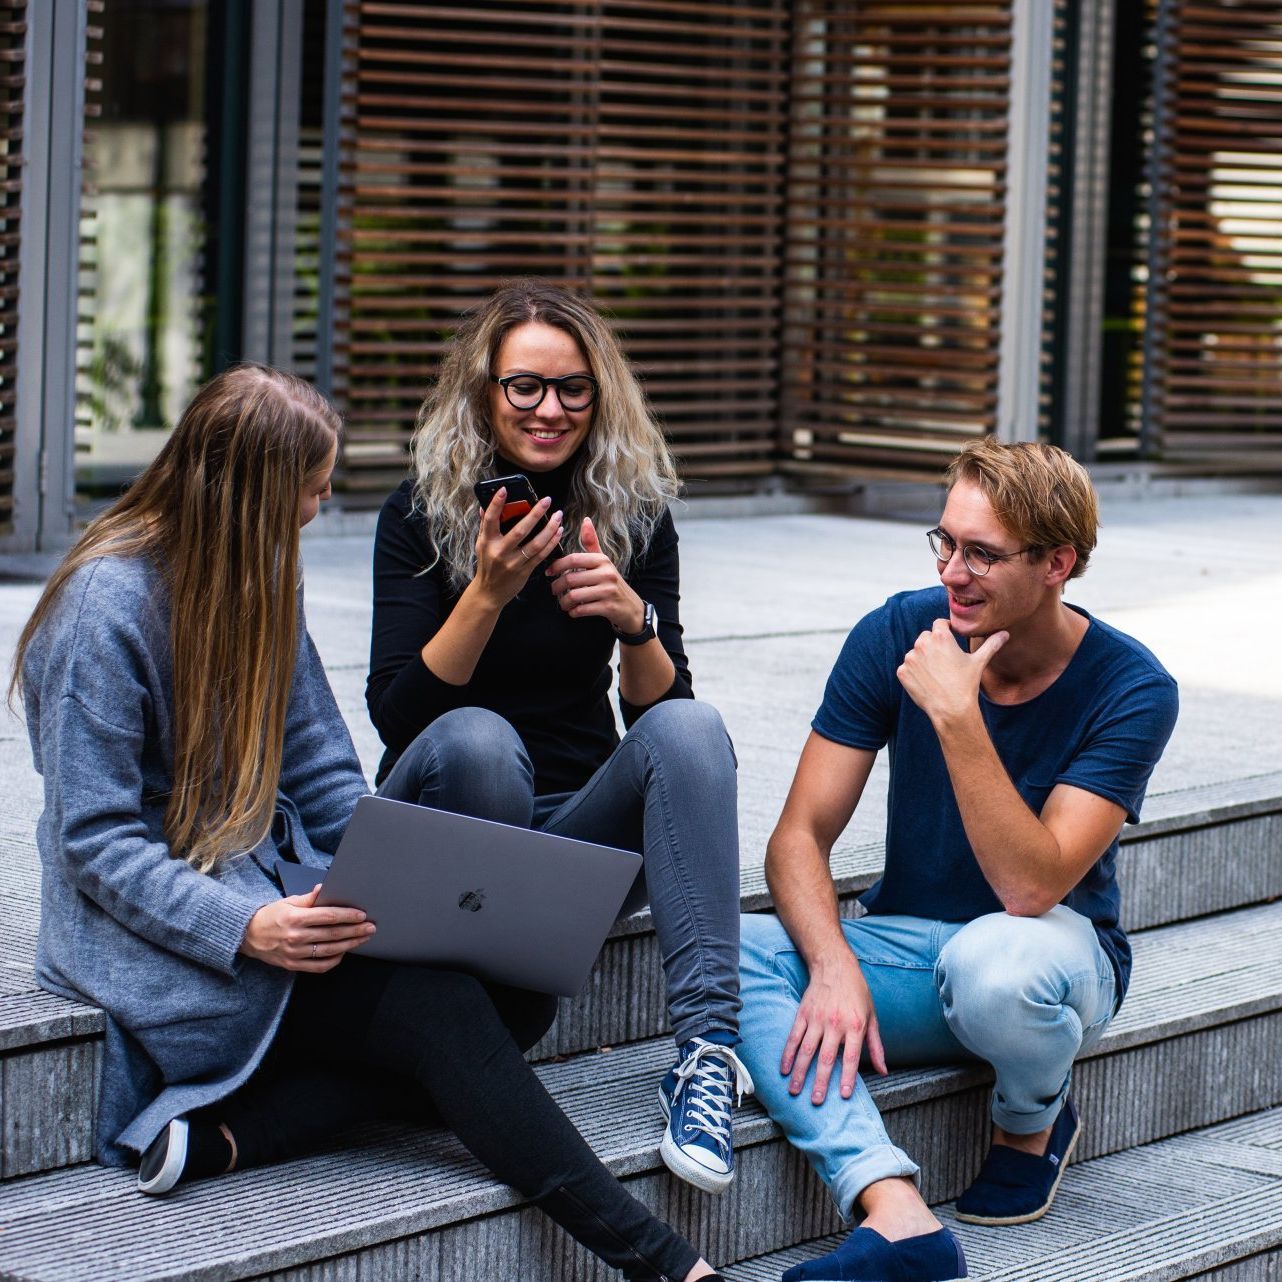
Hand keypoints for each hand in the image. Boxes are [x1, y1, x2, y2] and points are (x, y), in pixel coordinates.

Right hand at [240, 886, 375, 971]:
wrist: (247, 936)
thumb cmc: (270, 916)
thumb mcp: (288, 901)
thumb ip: (309, 898)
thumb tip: (324, 888)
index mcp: (295, 918)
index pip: (328, 916)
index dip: (347, 915)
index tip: (362, 914)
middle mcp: (296, 937)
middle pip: (333, 934)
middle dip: (355, 930)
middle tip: (370, 927)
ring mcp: (295, 953)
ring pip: (330, 951)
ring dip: (350, 944)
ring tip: (363, 938)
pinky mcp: (293, 965)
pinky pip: (319, 966)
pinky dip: (334, 960)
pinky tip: (343, 952)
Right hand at [472, 488, 564, 609]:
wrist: (490, 592)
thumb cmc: (487, 565)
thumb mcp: (481, 544)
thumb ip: (484, 525)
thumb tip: (484, 505)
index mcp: (487, 542)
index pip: (490, 519)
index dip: (496, 504)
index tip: (504, 489)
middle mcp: (499, 552)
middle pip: (520, 530)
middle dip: (535, 514)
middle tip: (546, 500)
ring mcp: (513, 563)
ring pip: (535, 543)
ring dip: (549, 529)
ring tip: (558, 516)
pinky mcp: (524, 571)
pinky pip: (541, 555)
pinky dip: (551, 543)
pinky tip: (558, 532)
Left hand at [546, 517, 644, 631]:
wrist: (631, 607)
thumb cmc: (612, 582)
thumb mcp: (603, 562)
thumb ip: (592, 543)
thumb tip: (586, 520)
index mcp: (602, 560)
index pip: (573, 559)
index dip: (557, 565)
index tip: (549, 572)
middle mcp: (607, 574)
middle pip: (571, 579)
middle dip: (557, 587)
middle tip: (554, 590)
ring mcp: (608, 591)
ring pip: (574, 596)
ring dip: (564, 602)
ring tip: (563, 603)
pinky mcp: (609, 607)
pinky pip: (582, 609)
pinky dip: (574, 612)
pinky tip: (573, 611)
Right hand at [781, 956, 886, 1103]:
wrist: (835, 965)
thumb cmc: (857, 992)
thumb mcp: (872, 1017)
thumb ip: (876, 1046)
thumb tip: (883, 1070)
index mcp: (855, 1026)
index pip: (851, 1057)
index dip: (848, 1077)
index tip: (843, 1096)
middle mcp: (835, 1024)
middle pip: (826, 1058)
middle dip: (821, 1082)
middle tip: (817, 1102)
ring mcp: (816, 1019)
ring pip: (806, 1050)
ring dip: (800, 1072)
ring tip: (795, 1091)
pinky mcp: (803, 1014)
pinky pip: (794, 1037)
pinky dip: (788, 1054)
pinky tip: (784, 1069)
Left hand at [896, 618, 1007, 727]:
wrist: (951, 709)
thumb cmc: (966, 684)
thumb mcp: (979, 662)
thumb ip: (991, 644)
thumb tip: (1005, 634)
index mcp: (940, 636)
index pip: (939, 624)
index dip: (946, 630)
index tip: (950, 639)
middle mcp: (922, 644)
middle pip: (926, 637)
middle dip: (934, 646)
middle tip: (945, 662)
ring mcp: (910, 658)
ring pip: (916, 653)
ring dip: (923, 659)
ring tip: (937, 674)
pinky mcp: (902, 672)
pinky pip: (907, 668)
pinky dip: (914, 673)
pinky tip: (927, 682)